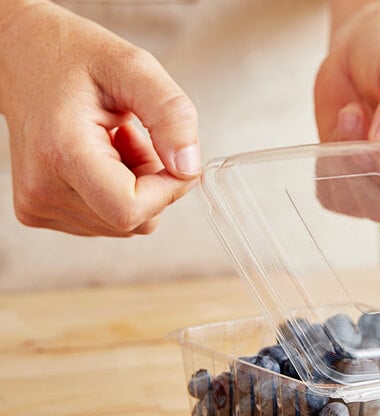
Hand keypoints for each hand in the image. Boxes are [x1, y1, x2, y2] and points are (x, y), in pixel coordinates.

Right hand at [0, 1, 200, 235]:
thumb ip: (172, 115)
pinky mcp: (39, 212)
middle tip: (134, 137)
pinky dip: (116, 193)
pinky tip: (99, 158)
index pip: (131, 210)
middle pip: (134, 221)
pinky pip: (105, 221)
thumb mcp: (134, 66)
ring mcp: (37, 205)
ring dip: (136, 187)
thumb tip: (188, 168)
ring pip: (124, 224)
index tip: (170, 154)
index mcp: (61, 152)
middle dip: (153, 184)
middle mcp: (42, 189)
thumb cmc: (73, 56)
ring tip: (112, 142)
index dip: (167, 190)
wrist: (19, 56)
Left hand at [314, 1, 379, 215]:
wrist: (364, 48)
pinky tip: (339, 133)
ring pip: (358, 207)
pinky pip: (333, 197)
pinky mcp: (353, 183)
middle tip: (353, 117)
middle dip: (363, 170)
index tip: (377, 151)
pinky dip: (326, 170)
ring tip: (350, 115)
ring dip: (342, 165)